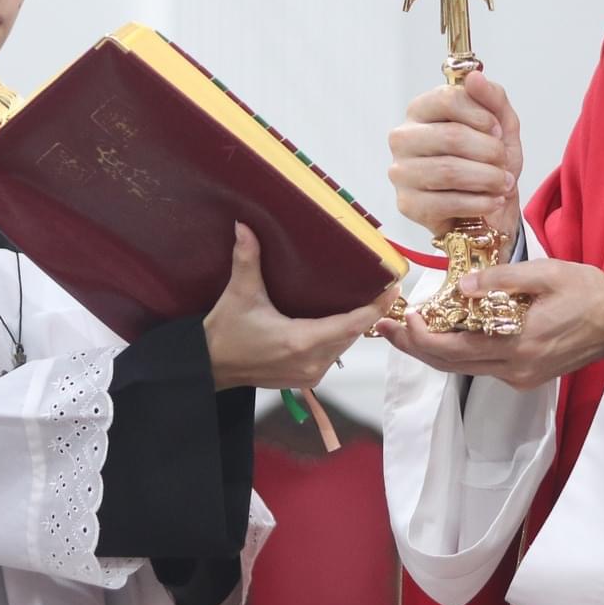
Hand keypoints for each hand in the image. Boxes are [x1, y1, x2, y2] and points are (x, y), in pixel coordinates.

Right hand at [203, 223, 398, 390]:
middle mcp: (311, 361)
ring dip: (355, 326)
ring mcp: (310, 373)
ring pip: (345, 345)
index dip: (376, 306)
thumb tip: (245, 226)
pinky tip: (342, 321)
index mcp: (301, 340)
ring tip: (369, 300)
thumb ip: (247, 259)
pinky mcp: (306, 378)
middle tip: (385, 287)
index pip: (352, 323)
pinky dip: (340, 338)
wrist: (210, 367)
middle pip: (353, 333)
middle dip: (369, 311)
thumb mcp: (239, 294)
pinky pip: (333, 355)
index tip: (393, 288)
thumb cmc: (225, 334)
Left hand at [373, 258, 603, 390]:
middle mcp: (515, 367)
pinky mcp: (524, 376)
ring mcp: (520, 376)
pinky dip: (454, 354)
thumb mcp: (547, 274)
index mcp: (520, 342)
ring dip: (430, 351)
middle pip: (450, 364)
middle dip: (414, 346)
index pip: (456, 347)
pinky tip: (440, 337)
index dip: (423, 336)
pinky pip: (479, 367)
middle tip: (385, 328)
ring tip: (401, 333)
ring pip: (461, 369)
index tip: (404, 318)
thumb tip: (461, 286)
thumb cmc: (589, 292)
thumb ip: (501, 278)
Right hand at [388, 70, 523, 243]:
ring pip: (448, 170)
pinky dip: (479, 202)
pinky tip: (492, 201)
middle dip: (489, 151)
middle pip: (451, 136)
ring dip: (487, 178)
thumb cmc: (486, 162)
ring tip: (503, 183)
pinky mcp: (407, 204)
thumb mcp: (501, 125)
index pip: (448, 98)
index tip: (498, 132)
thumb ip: (492, 97)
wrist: (486, 207)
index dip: (482, 116)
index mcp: (421, 110)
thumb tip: (475, 77)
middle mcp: (403, 138)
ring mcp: (401, 172)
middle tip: (504, 162)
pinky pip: (446, 202)